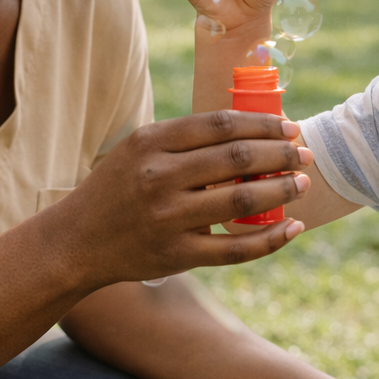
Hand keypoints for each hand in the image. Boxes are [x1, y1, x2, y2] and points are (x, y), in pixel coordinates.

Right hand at [41, 110, 314, 288]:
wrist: (76, 241)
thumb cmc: (116, 189)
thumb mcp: (138, 150)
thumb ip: (184, 141)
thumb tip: (250, 133)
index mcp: (151, 143)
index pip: (221, 125)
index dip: (262, 125)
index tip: (288, 127)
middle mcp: (160, 177)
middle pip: (238, 159)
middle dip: (280, 155)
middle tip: (303, 154)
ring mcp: (169, 218)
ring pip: (242, 199)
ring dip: (281, 190)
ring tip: (302, 183)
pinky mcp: (177, 254)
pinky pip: (235, 248)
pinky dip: (270, 239)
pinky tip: (293, 227)